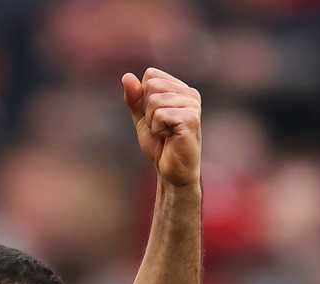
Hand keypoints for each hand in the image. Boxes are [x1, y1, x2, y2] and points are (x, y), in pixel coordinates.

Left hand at [122, 68, 201, 187]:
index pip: (151, 75)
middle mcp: (190, 93)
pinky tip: (170, 137)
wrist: (171, 170)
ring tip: (165, 133)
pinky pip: (160, 115)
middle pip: (152, 85)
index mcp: (180, 89)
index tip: (155, 116)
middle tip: (160, 127)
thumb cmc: (160, 144)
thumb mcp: (142, 118)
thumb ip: (134, 97)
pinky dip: (157, 129)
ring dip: (152, 122)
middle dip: (147, 110)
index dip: (143, 98)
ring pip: (154, 101)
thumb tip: (126, 76)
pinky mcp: (191, 118)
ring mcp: (192, 105)